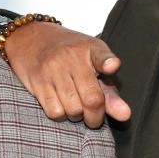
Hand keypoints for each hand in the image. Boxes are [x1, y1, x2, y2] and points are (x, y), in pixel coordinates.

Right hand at [3, 21, 130, 127]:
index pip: (101, 55)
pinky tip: (62, 106)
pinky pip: (55, 112)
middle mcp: (72, 58)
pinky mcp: (39, 82)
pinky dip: (61, 115)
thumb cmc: (70, 56)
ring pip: (73, 109)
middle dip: (96, 117)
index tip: (112, 66)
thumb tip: (125, 116)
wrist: (33, 39)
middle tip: (94, 118)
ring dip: (77, 117)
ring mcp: (54, 70)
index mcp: (91, 49)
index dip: (108, 63)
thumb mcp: (93, 66)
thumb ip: (110, 92)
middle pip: (92, 99)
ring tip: (76, 108)